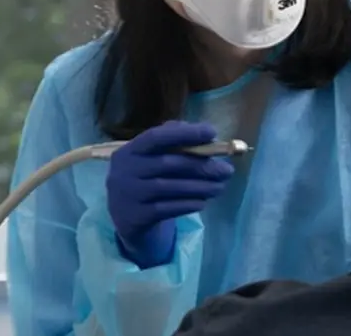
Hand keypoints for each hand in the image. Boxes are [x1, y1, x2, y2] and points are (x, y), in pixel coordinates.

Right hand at [106, 121, 234, 267]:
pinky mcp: (136, 217)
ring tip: (220, 187)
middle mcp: (125, 170)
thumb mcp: (150, 158)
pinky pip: (167, 209)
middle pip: (168, 164)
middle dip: (201, 165)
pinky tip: (203, 202)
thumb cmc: (145, 179)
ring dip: (200, 187)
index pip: (156, 137)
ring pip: (170, 188)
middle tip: (227, 170)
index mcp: (129, 150)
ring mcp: (129, 194)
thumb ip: (172, 141)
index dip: (184, 133)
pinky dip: (188, 204)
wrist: (124, 218)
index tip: (212, 133)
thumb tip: (205, 136)